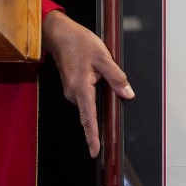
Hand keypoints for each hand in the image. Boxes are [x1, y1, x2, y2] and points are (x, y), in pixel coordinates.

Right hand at [41, 10, 134, 157]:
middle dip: (101, 111)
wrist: (58, 33)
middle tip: (106, 100)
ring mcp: (71, 91)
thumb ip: (116, 77)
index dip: (92, 137)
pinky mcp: (72, 87)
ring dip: (99, 97)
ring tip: (98, 70)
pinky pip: (86, 96)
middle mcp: (73, 93)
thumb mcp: (103, 56)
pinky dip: (94, 92)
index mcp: (80, 88)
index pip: (89, 118)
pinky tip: (96, 76)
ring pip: (90, 102)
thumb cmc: (78, 42)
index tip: (95, 152)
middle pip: (91, 111)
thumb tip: (127, 94)